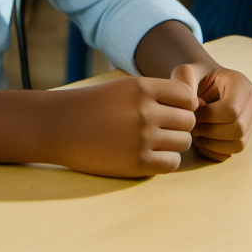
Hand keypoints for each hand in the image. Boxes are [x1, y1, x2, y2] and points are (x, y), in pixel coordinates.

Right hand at [49, 76, 198, 176]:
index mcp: (141, 87)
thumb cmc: (92, 105)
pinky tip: (149, 154)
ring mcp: (142, 138)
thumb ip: (154, 92)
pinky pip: (171, 163)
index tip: (171, 110)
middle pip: (188, 120)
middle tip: (162, 127)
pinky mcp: (137, 163)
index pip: (186, 96)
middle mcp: (145, 111)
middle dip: (178, 124)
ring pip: (183, 142)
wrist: (59, 126)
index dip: (183, 104)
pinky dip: (165, 160)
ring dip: (173, 143)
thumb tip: (191, 101)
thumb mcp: (123, 87)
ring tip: (154, 140)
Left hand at [172, 62, 251, 161]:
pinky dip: (212, 150)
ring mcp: (249, 123)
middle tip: (192, 124)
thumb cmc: (193, 76)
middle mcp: (250, 105)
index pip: (231, 110)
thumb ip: (185, 79)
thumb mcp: (187, 70)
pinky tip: (200, 138)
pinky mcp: (242, 137)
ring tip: (196, 131)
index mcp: (241, 85)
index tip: (192, 110)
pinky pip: (231, 153)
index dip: (208, 115)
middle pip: (237, 129)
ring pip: (237, 144)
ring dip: (211, 143)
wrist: (201, 81)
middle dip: (210, 130)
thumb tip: (193, 106)